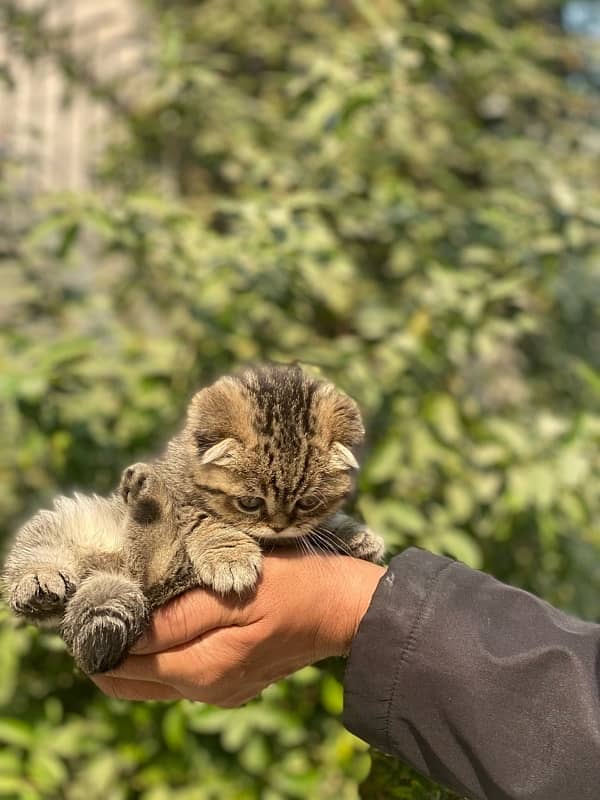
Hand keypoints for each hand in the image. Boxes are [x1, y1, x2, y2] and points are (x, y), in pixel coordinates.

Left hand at [92, 550, 385, 705]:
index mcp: (203, 668)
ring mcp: (219, 692)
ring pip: (151, 683)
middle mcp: (205, 690)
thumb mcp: (235, 591)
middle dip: (106, 648)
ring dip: (129, 655)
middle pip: (131, 680)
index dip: (101, 633)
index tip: (86, 602)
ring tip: (118, 615)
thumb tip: (128, 632)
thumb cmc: (294, 586)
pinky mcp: (232, 684)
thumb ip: (180, 616)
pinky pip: (178, 679)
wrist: (344, 609)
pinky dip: (157, 659)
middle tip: (94, 607)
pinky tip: (156, 629)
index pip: (127, 660)